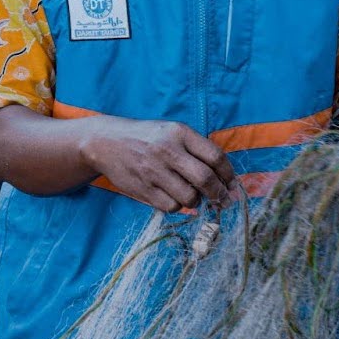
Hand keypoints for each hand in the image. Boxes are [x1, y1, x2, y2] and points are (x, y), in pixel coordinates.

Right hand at [78, 117, 239, 212]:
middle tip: (223, 201)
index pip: (215, 156)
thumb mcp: (172, 132)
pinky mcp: (143, 189)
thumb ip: (197, 149)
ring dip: (197, 201)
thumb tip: (226, 179)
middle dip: (219, 194)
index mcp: (179, 133)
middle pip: (205, 179)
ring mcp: (154, 171)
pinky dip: (178, 206)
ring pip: (189, 198)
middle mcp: (167, 151)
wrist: (106, 143)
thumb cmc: (147, 138)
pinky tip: (173, 196)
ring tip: (192, 194)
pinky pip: (171, 206)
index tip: (232, 184)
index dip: (229, 174)